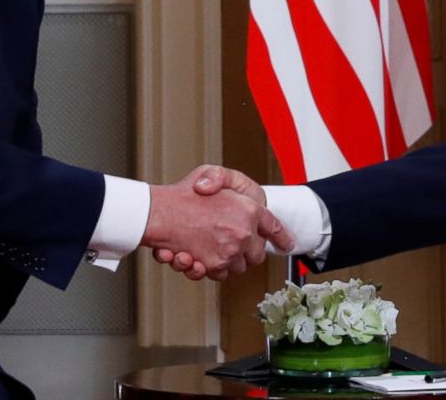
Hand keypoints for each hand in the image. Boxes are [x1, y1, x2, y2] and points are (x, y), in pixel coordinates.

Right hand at [144, 165, 293, 281]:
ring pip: (238, 267)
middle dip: (247, 250)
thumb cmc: (182, 194)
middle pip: (257, 254)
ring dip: (228, 260)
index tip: (288, 243)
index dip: (282, 236)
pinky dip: (210, 269)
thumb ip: (225, 180)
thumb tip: (239, 200)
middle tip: (231, 240)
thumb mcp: (209, 172)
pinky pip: (220, 274)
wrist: (157, 214)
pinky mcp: (213, 266)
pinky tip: (196, 257)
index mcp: (249, 210)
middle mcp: (243, 233)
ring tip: (210, 247)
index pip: (274, 227)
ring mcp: (229, 252)